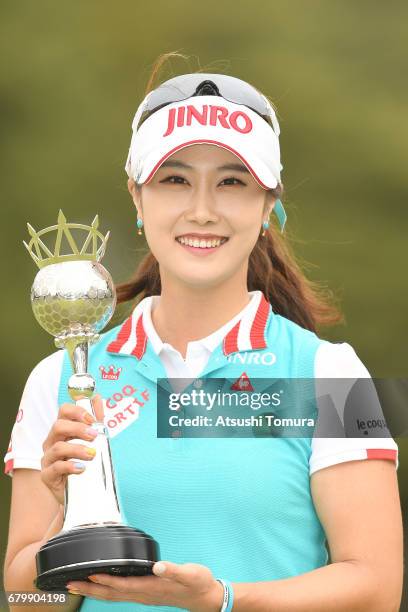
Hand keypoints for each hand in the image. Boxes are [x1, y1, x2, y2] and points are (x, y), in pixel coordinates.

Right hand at [41, 395, 103, 504]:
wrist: (81, 493)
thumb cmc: (85, 462)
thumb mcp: (93, 440)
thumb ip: (95, 419)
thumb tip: (96, 397)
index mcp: (63, 430)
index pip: (63, 411)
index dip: (77, 411)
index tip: (92, 419)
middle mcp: (52, 441)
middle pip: (58, 426)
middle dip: (77, 428)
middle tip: (94, 435)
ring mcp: (48, 458)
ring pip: (57, 447)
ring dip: (76, 449)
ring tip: (92, 454)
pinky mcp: (48, 475)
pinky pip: (55, 468)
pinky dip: (69, 466)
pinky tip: (82, 468)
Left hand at [66, 560, 224, 611]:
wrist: (205, 597)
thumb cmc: (198, 583)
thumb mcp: (190, 574)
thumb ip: (173, 570)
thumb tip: (157, 567)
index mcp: (152, 588)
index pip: (123, 586)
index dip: (105, 581)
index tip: (88, 575)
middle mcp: (144, 594)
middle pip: (112, 595)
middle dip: (90, 589)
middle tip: (70, 584)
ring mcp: (144, 596)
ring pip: (113, 596)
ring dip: (94, 591)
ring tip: (77, 585)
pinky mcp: (145, 593)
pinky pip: (120, 594)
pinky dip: (106, 589)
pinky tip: (101, 584)